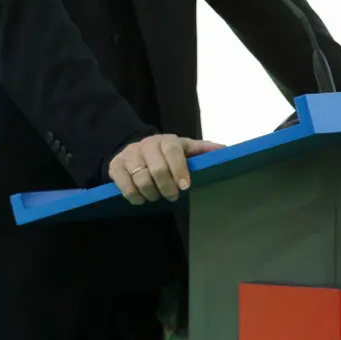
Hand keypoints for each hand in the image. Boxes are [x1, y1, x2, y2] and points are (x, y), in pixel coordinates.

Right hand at [108, 134, 223, 205]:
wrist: (137, 151)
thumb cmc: (167, 154)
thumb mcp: (185, 149)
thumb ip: (203, 150)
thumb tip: (225, 149)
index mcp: (165, 140)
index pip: (172, 152)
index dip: (179, 169)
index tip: (186, 186)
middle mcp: (145, 144)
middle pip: (156, 168)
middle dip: (166, 187)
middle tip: (173, 196)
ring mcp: (128, 155)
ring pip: (140, 178)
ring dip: (151, 193)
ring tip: (157, 197)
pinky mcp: (115, 166)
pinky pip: (124, 184)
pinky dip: (134, 195)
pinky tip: (142, 198)